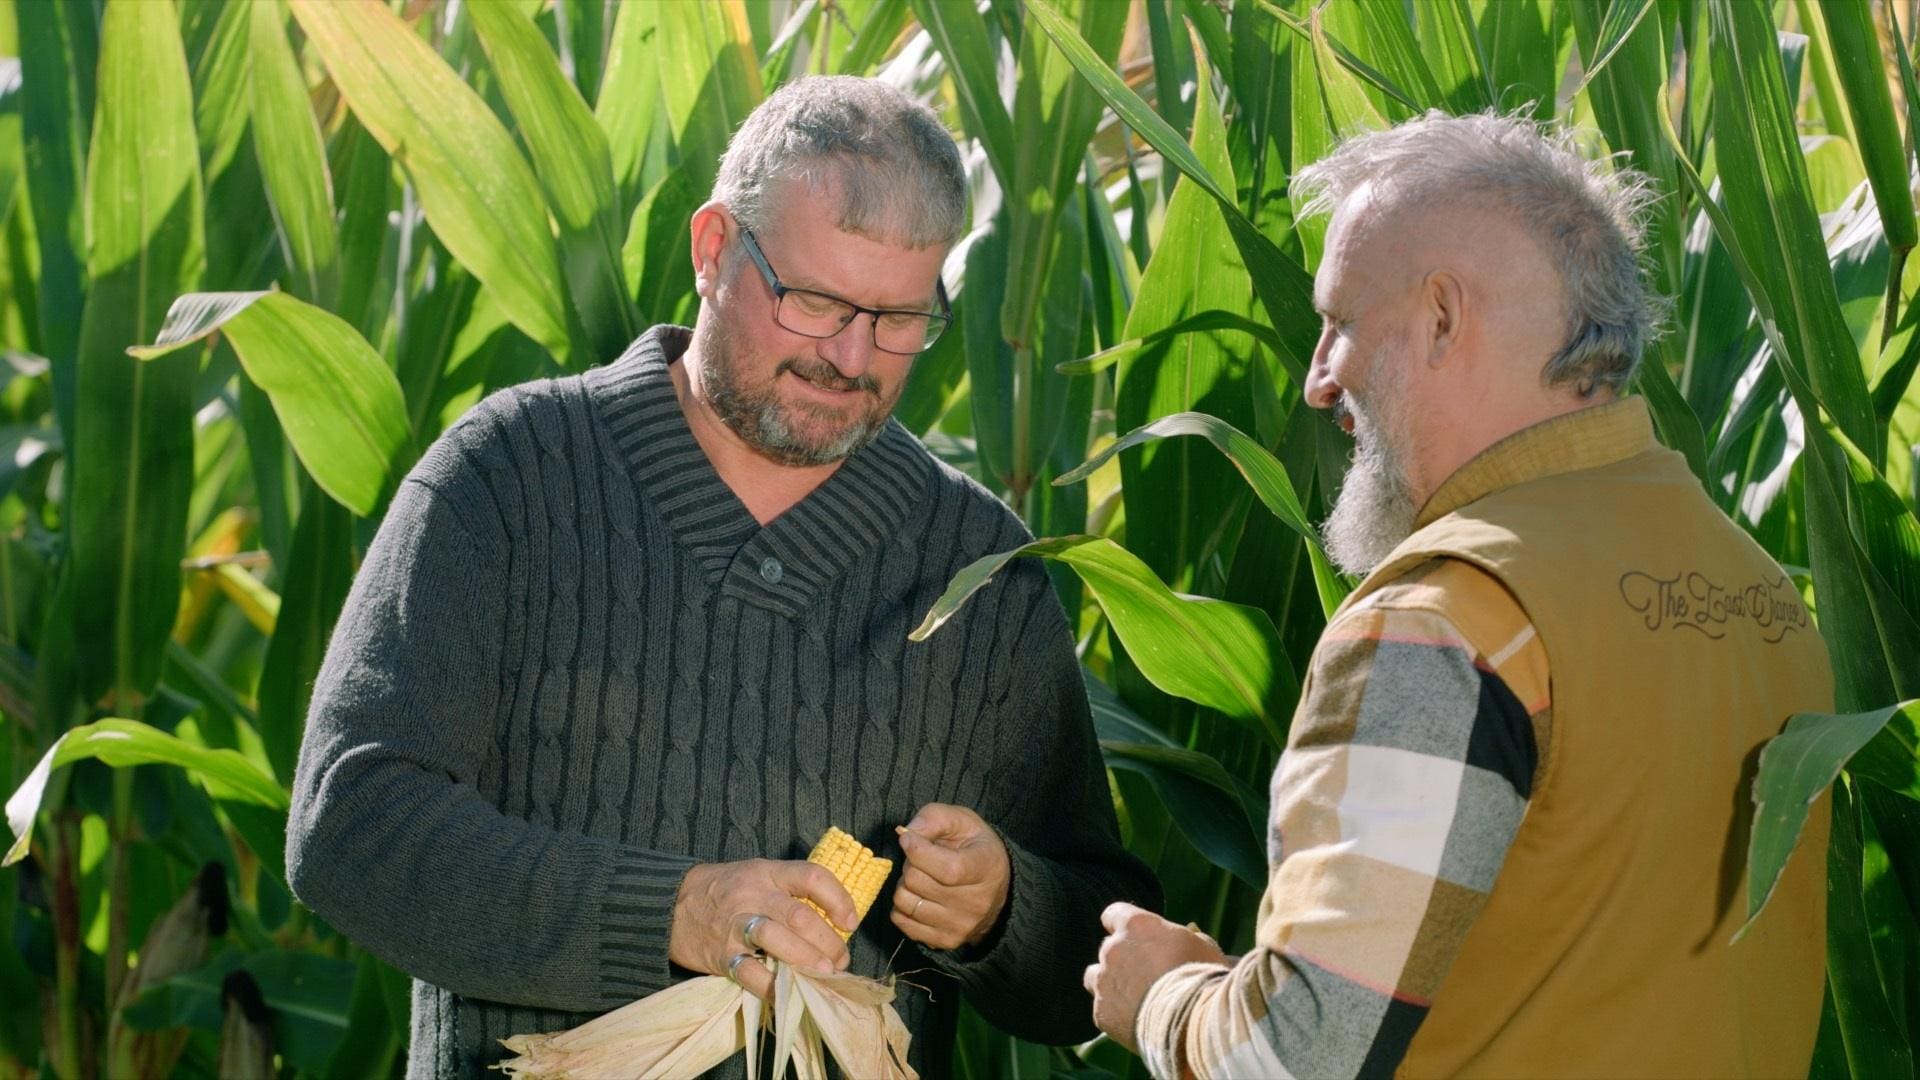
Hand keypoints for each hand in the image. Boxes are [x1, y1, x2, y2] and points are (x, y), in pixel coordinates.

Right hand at [668, 859, 855, 999]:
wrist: (673, 903)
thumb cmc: (728, 890)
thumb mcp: (760, 875)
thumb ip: (792, 892)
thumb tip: (836, 924)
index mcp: (769, 873)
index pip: (812, 877)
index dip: (838, 899)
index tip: (850, 922)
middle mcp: (753, 896)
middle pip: (799, 916)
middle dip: (828, 942)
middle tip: (840, 959)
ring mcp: (735, 926)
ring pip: (776, 939)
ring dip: (807, 960)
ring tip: (825, 974)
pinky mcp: (721, 955)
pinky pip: (750, 973)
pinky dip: (773, 986)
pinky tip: (790, 993)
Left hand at [890, 803, 1009, 950]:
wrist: (997, 886)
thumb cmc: (974, 847)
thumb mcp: (961, 820)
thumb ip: (933, 818)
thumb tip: (908, 834)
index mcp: (985, 869)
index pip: (946, 869)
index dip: (918, 850)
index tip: (909, 839)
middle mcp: (975, 903)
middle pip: (917, 881)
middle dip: (910, 863)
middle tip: (922, 859)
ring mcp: (960, 926)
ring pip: (905, 901)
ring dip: (905, 884)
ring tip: (922, 877)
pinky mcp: (945, 941)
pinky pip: (902, 921)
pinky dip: (902, 905)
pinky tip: (919, 895)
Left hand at [1084, 902, 1227, 1052]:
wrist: (1192, 1022)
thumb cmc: (1203, 979)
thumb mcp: (1202, 947)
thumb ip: (1184, 939)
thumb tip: (1185, 940)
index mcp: (1136, 925)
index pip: (1114, 914)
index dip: (1123, 925)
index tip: (1133, 935)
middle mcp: (1113, 949)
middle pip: (1108, 949)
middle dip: (1123, 959)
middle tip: (1145, 976)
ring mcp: (1103, 981)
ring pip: (1095, 978)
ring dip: (1110, 984)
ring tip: (1134, 1000)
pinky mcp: (1101, 1013)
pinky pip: (1103, 1010)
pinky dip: (1116, 1015)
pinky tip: (1136, 1023)